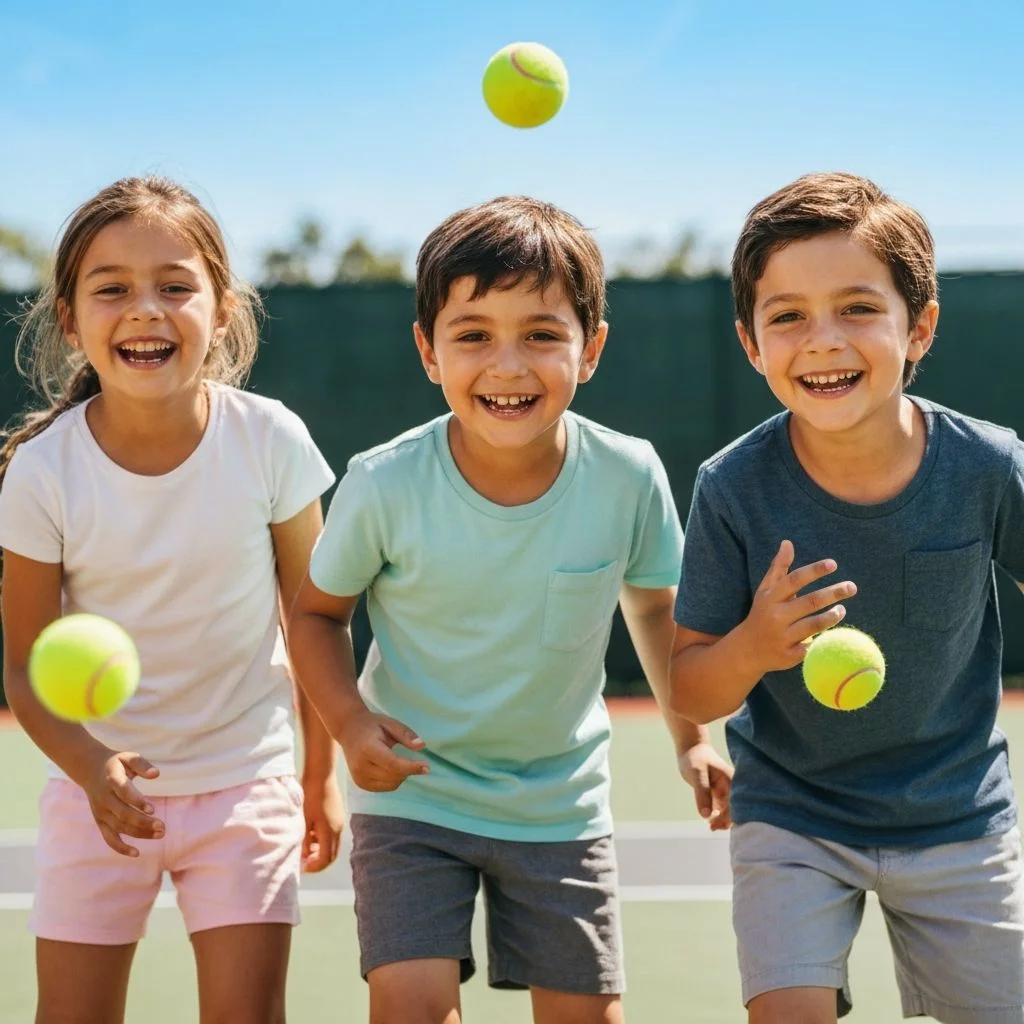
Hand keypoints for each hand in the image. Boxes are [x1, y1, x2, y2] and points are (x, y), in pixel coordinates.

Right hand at [82, 750, 162, 856]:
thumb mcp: (128, 756)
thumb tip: (156, 774)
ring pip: (119, 827)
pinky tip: (137, 853)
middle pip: (123, 814)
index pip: (123, 792)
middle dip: (143, 822)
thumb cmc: (116, 763)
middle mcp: (104, 798)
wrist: (90, 769)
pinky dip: (120, 847)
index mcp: (112, 780)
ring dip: (139, 833)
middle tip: (163, 827)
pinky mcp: (100, 821)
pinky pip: (109, 838)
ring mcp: (101, 812)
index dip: (137, 801)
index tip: (153, 809)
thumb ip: (142, 764)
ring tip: (160, 834)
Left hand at [300, 773, 344, 872]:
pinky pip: (332, 834)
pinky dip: (323, 840)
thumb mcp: (304, 820)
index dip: (314, 867)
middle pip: (332, 855)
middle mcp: (338, 829)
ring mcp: (340, 822)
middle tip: (304, 862)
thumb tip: (304, 856)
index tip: (302, 867)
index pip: (326, 859)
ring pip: (332, 845)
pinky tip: (311, 833)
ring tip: (305, 847)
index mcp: (330, 832)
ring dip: (320, 851)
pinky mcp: (338, 815)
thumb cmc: (310, 796)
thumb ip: (305, 840)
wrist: (321, 774)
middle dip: (318, 862)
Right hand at [339, 710, 428, 792]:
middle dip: (409, 770)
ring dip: (402, 776)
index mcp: (368, 748)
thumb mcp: (390, 723)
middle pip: (393, 776)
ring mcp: (359, 777)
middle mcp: (361, 766)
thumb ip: (406, 734)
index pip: (393, 764)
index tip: (427, 767)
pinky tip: (391, 768)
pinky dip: (393, 780)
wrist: (348, 730)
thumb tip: (421, 746)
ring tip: (398, 760)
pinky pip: (384, 787)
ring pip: (391, 784)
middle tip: (415, 760)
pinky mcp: (360, 784)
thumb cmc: (372, 725)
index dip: (411, 767)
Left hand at [678, 742, 732, 830]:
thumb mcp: (697, 774)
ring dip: (722, 819)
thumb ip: (702, 793)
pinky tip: (710, 820)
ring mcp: (727, 790)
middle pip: (735, 809)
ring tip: (711, 826)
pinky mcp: (720, 793)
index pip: (736, 804)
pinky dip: (718, 815)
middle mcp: (733, 787)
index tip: (716, 825)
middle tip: (712, 827)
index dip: (728, 817)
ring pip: (729, 810)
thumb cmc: (695, 758)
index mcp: (733, 781)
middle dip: (726, 821)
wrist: (690, 748)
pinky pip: (722, 808)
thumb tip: (705, 815)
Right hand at [742, 539, 856, 672]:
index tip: (833, 564)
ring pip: (814, 625)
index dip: (814, 571)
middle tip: (852, 586)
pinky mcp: (789, 656)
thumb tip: (788, 542)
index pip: (794, 580)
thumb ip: (779, 567)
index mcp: (770, 598)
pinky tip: (832, 634)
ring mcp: (783, 637)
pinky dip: (823, 640)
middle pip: (810, 602)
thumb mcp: (766, 590)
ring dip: (832, 616)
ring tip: (842, 609)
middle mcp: (776, 616)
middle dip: (833, 593)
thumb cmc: (762, 613)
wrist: (747, 650)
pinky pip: (812, 647)